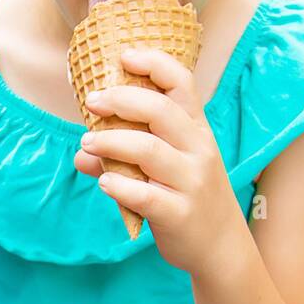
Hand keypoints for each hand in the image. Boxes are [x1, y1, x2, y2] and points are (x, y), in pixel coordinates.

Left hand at [71, 47, 242, 275]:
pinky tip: (104, 181)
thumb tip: (82, 152)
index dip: (153, 63)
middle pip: (160, 111)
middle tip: (92, 102)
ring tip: (88, 143)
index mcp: (196, 129)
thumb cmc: (186, 195)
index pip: (182, 83)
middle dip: (121, 100)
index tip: (123, 56)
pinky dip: (120, 185)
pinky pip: (145, 195)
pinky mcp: (180, 213)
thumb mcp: (166, 168)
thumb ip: (126, 154)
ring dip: (111, 142)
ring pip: (149, 150)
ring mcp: (191, 181)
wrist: (221, 247)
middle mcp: (198, 150)